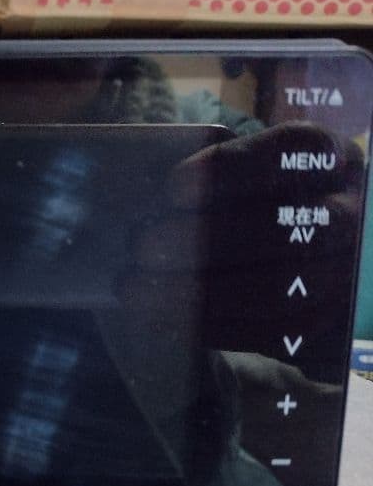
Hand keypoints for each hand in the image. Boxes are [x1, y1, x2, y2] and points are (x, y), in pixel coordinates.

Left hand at [126, 122, 361, 361]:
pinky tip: (162, 316)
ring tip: (135, 287)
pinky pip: (272, 334)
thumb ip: (208, 180)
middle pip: (284, 226)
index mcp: (331, 160)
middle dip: (204, 239)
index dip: (230, 170)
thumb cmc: (250, 207)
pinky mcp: (329, 329)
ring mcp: (347, 275)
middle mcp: (352, 213)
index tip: (172, 190)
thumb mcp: (242, 178)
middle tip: (142, 246)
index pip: (293, 151)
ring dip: (197, 291)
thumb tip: (137, 189)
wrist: (296, 266)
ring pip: (279, 289)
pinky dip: (210, 326)